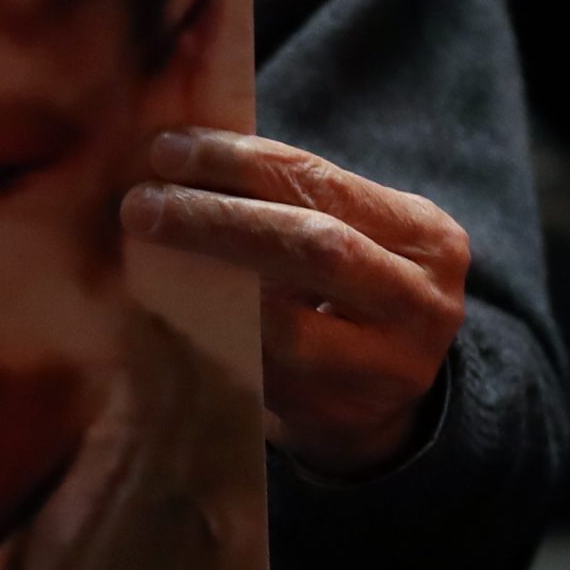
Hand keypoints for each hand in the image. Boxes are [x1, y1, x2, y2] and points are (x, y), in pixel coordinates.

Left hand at [124, 129, 469, 476]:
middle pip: (313, 247)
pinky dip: (208, 337)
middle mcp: (421, 303)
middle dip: (218, 219)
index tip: (168, 150)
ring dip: (203, 285)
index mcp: (425, 237)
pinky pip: (260, 375)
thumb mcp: (352, 229)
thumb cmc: (352, 284)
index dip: (238, 162)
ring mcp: (387, 370)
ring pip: (285, 327)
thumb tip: (178, 152)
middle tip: (143, 204)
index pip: (320, 181)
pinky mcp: (341, 419)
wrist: (389, 394)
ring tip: (147, 255)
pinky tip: (168, 309)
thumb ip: (289, 194)